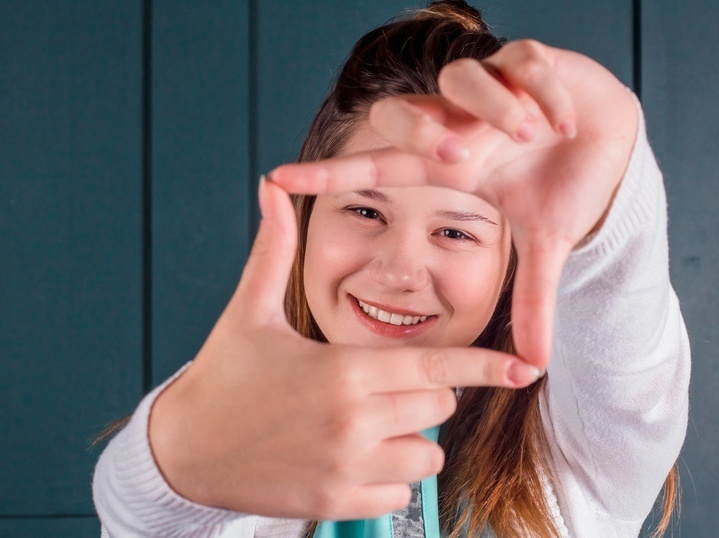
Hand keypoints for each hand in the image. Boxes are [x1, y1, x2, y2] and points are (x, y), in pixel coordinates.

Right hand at [148, 182, 539, 519]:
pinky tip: (350, 456)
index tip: (526, 369)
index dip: (485, 366)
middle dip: (422, 391)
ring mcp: (347, 468)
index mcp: (343, 369)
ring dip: (410, 436)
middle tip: (378, 384)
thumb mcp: (249, 310)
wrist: (184, 449)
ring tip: (365, 422)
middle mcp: (354, 421)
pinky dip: (388, 475)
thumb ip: (274, 249)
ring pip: (427, 453)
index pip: (434, 364)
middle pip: (437, 404)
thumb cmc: (223, 375)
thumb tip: (273, 187)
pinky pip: (399, 492)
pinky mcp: (337, 502)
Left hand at [270, 40, 638, 369]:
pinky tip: (564, 122)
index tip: (278, 179)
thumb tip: (538, 367)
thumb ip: (532, 298)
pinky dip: (544, 91)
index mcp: (450, 168)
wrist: (608, 143)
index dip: (330, 173)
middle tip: (462, 156)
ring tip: (533, 136)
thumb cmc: (562, 188)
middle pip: (404, 114)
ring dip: (496, 107)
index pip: (378, 168)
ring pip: (464, 78)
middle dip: (426, 132)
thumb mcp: (545, 244)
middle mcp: (459, 124)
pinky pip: (525, 61)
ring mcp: (491, 89)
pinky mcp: (530, 62)